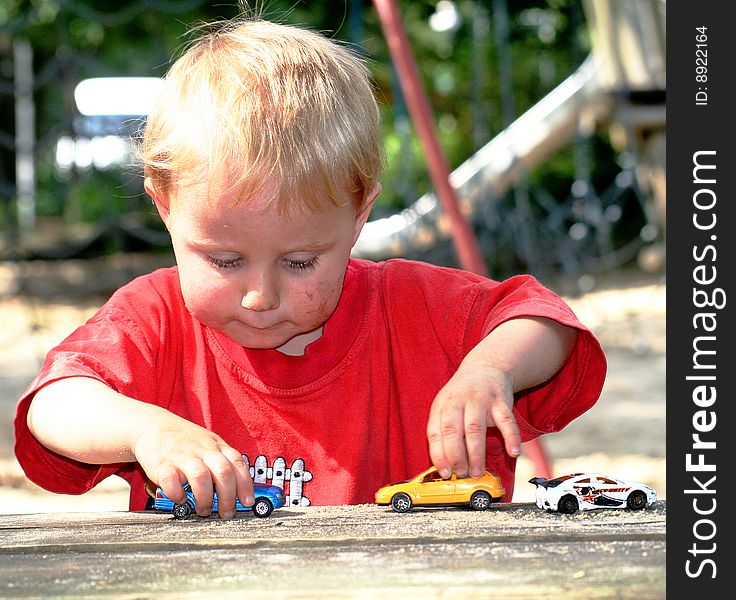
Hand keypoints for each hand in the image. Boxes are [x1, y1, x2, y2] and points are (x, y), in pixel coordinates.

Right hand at [132, 414, 253, 518]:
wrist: (152, 425)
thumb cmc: (185, 440)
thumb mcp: (209, 444)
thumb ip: (223, 462)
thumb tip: (238, 490)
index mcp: (217, 446)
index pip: (238, 464)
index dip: (245, 485)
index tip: (247, 502)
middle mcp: (203, 450)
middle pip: (223, 472)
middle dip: (227, 497)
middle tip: (226, 513)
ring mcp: (183, 456)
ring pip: (201, 477)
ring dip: (205, 499)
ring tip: (204, 510)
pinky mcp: (162, 464)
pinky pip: (171, 481)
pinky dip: (177, 494)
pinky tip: (180, 499)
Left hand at [426, 365, 520, 478]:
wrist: (486, 367)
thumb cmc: (462, 395)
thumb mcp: (445, 407)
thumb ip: (443, 431)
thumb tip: (444, 466)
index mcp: (442, 406)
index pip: (435, 433)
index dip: (439, 455)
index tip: (444, 473)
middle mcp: (459, 402)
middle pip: (454, 431)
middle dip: (456, 457)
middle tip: (462, 474)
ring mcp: (480, 400)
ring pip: (475, 429)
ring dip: (476, 454)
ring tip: (478, 471)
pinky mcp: (501, 401)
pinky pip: (507, 421)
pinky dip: (511, 437)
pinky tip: (513, 452)